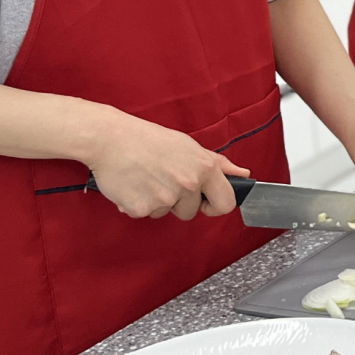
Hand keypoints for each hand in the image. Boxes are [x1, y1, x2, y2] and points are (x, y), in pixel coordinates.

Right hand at [83, 112, 248, 220]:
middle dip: (179, 202)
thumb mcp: (189, 146)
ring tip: (146, 178)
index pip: (226, 203)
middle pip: (191, 212)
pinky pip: (144, 214)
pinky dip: (137, 204)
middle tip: (164, 179)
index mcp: (204, 168)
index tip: (206, 203)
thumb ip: (218, 164)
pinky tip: (133, 185)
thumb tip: (243, 175)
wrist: (110, 139)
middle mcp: (188, 184)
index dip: (216, 206)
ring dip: (157, 202)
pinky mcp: (141, 208)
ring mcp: (165, 198)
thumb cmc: (149, 140)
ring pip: (166, 213)